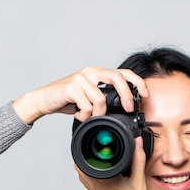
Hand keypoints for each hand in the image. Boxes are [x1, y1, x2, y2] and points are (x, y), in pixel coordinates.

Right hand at [12, 67, 148, 124]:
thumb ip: (103, 100)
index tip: (146, 95)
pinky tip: (79, 116)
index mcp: (98, 73)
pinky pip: (87, 105)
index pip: (123, 73)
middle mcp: (91, 72)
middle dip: (127, 94)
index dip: (137, 82)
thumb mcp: (89, 99)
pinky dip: (85, 116)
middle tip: (129, 108)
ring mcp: (80, 78)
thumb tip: (123, 110)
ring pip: (100, 98)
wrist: (43, 100)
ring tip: (90, 117)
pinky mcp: (71, 87)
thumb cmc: (67, 101)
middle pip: (117, 78)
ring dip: (98, 114)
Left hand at [77, 137, 155, 189]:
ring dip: (87, 162)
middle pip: (80, 163)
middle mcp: (94, 185)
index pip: (88, 156)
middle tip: (97, 142)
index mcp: (102, 179)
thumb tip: (138, 142)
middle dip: (86, 151)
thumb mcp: (139, 181)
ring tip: (99, 154)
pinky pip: (88, 180)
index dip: (90, 143)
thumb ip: (138, 159)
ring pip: (82, 172)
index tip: (97, 136)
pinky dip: (91, 172)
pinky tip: (103, 170)